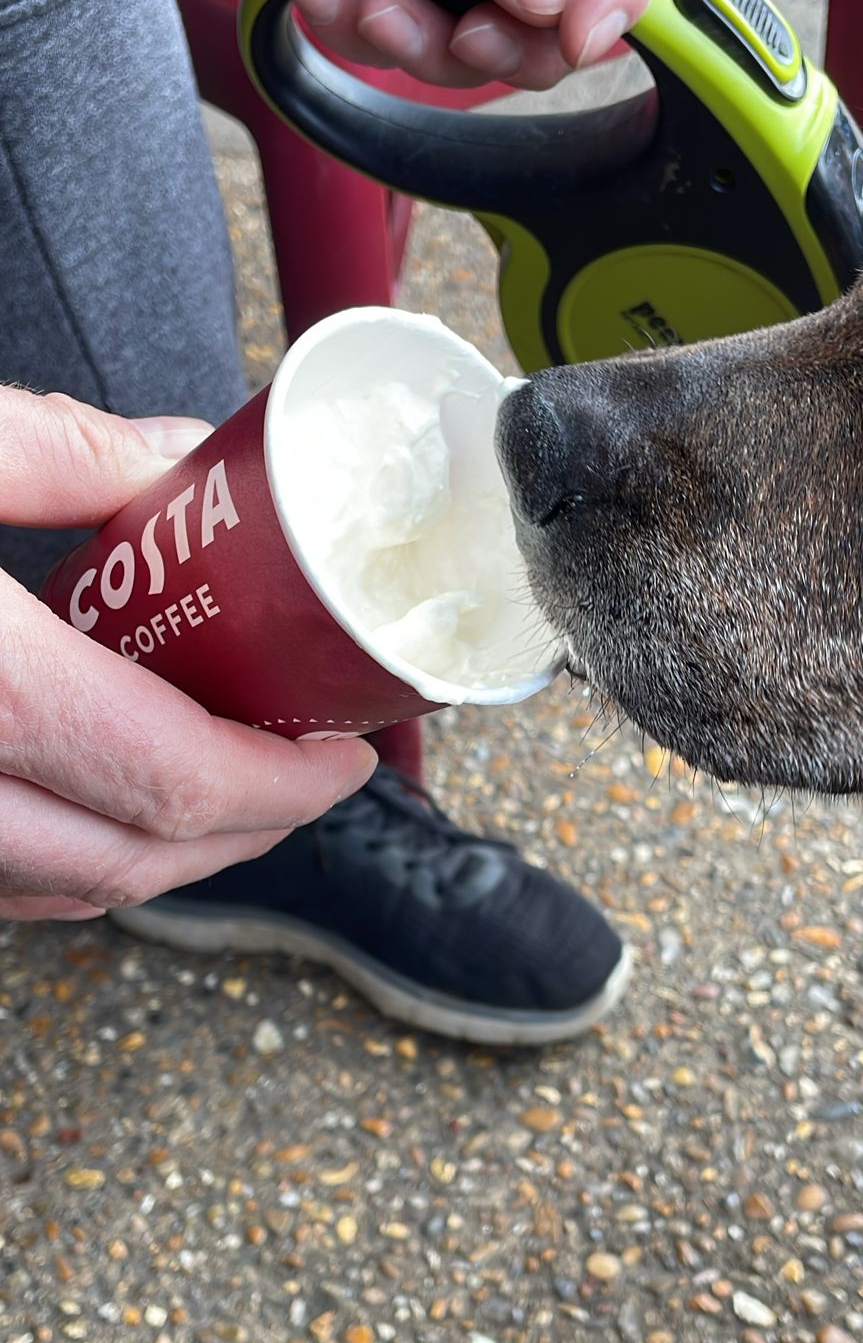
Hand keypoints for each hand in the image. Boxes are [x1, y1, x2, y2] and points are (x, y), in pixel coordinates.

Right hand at [0, 388, 375, 921]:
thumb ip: (56, 453)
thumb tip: (176, 457)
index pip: (179, 780)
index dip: (287, 787)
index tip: (349, 758)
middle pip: (133, 862)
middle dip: (246, 829)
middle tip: (309, 781)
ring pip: (64, 890)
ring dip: (162, 855)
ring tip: (230, 793)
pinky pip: (4, 884)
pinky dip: (72, 858)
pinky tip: (103, 804)